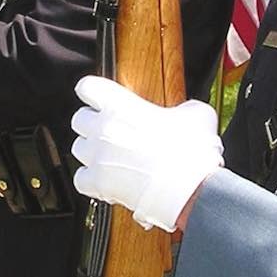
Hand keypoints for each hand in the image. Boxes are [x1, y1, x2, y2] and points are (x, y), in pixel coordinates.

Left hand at [71, 76, 222, 231]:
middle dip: (93, 126)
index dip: (92, 93)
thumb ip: (181, 109)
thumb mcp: (197, 115)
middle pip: (80, 119)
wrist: (188, 189)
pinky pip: (81, 178)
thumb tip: (184, 114)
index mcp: (122, 105)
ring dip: (92, 153)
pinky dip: (91, 181)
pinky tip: (107, 182)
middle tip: (112, 133)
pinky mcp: (97, 182)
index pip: (88, 87)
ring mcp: (97, 155)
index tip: (99, 98)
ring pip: (78, 149)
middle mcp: (104, 127)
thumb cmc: (192, 152)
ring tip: (112, 160)